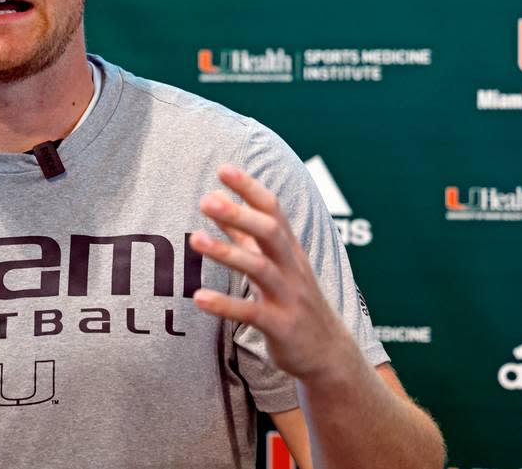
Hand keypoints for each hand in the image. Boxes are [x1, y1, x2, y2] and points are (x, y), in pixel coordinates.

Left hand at [189, 164, 353, 379]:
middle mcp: (292, 267)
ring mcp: (289, 296)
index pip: (273, 210)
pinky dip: (225, 305)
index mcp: (289, 248)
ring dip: (226, 252)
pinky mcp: (281, 326)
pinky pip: (252, 313)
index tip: (223, 169)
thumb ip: (244, 234)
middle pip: (270, 233)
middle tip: (206, 200)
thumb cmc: (294, 299)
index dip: (250, 189)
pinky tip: (198, 298)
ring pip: (260, 268)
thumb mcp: (273, 263)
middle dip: (239, 214)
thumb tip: (217, 199)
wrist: (328, 353)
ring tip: (193, 239)